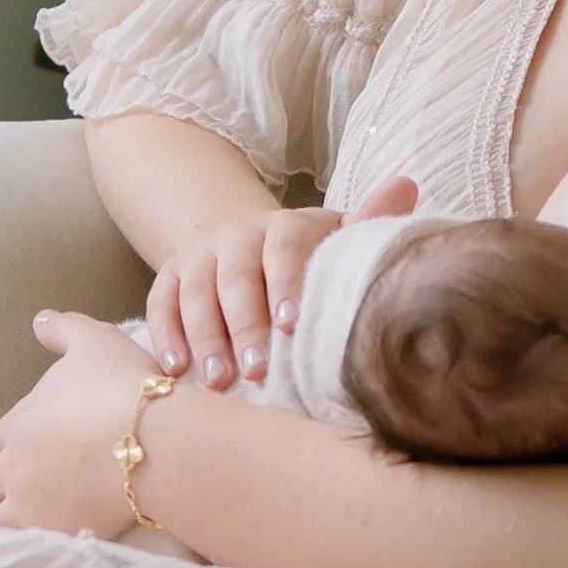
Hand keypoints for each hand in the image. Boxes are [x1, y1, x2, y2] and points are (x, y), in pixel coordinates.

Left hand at [0, 313, 162, 534]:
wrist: (155, 440)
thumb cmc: (127, 388)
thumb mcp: (96, 342)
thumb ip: (65, 330)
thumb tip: (40, 320)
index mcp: (23, 419)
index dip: (13, 449)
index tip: (34, 456)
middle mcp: (15, 461)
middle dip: (3, 488)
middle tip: (29, 495)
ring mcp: (27, 499)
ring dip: (11, 520)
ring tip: (34, 526)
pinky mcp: (48, 532)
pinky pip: (22, 547)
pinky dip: (28, 545)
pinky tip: (46, 545)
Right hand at [146, 176, 418, 388]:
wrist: (250, 248)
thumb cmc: (310, 261)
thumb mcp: (338, 241)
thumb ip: (369, 222)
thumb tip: (406, 186)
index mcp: (284, 227)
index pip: (285, 249)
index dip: (288, 284)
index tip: (292, 326)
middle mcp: (237, 236)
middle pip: (236, 279)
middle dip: (245, 326)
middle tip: (256, 371)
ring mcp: (200, 257)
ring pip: (196, 295)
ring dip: (205, 338)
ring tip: (218, 381)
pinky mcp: (170, 278)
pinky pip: (161, 305)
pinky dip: (165, 336)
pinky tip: (174, 369)